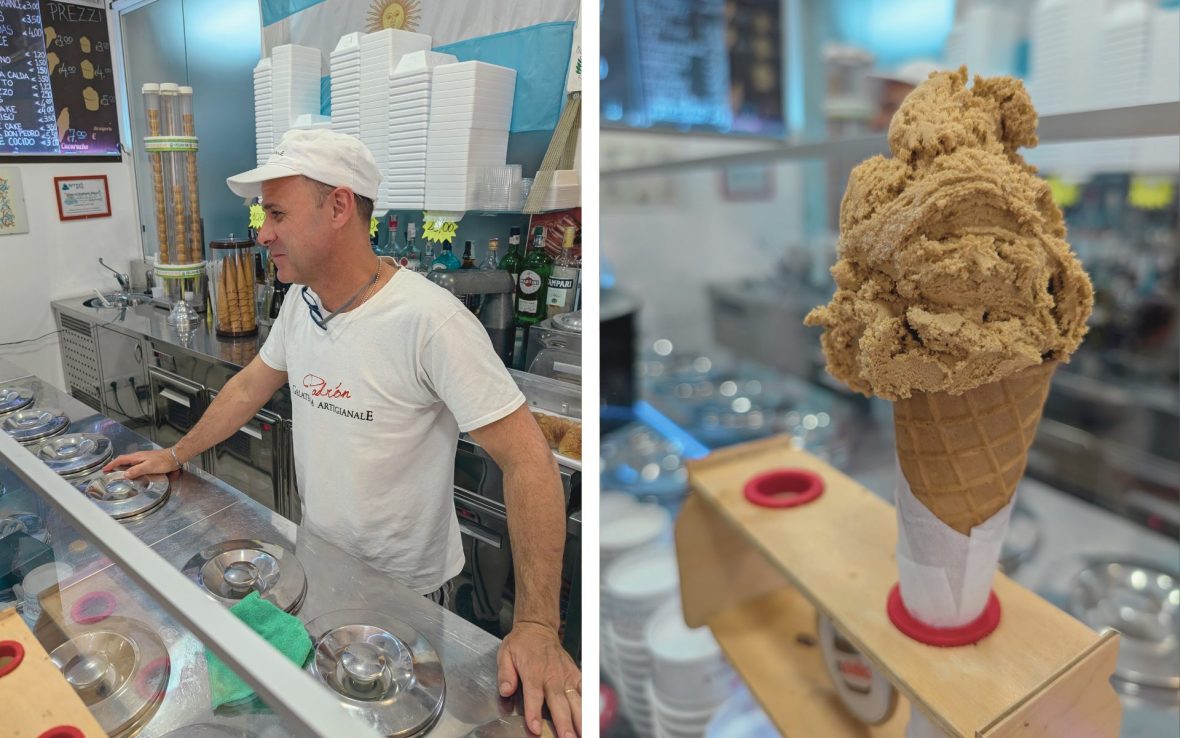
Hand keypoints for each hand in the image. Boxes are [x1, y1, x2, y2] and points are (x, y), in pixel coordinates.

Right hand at [102, 448, 179, 478]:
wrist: (175, 457)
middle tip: (109, 472)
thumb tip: (124, 475)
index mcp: (136, 457)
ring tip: (118, 474)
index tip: (104, 469)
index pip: (120, 459)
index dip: (112, 464)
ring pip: (129, 462)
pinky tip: (132, 473)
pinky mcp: (148, 461)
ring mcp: (143, 458)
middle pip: (123, 460)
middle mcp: (138, 456)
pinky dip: (130, 468)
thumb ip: (136, 470)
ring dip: (122, 467)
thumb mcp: (148, 467)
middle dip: (115, 465)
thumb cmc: (163, 462)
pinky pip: (135, 464)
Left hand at [497, 622, 580, 737]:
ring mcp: (566, 675)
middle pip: (559, 703)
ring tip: (584, 732)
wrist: (537, 628)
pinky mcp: (575, 673)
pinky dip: (590, 702)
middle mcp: (552, 675)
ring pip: (575, 699)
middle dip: (564, 722)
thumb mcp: (505, 655)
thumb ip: (505, 674)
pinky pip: (585, 689)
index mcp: (533, 672)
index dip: (534, 713)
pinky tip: (594, 716)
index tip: (535, 728)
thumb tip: (506, 690)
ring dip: (580, 718)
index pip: (534, 696)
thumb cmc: (521, 644)